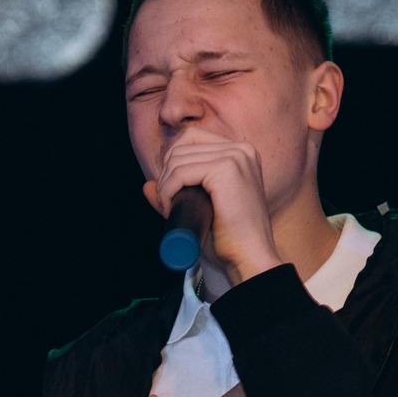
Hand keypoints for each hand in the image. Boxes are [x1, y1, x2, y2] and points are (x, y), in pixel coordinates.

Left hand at [142, 131, 283, 284]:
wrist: (250, 258)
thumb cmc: (230, 239)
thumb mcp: (203, 209)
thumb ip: (177, 194)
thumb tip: (146, 186)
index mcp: (242, 153)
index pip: (193, 138)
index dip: (173, 162)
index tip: (170, 191)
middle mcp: (242, 149)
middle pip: (183, 145)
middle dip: (166, 173)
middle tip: (168, 203)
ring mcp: (236, 157)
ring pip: (178, 159)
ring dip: (165, 185)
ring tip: (169, 209)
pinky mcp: (226, 169)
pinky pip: (180, 173)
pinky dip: (167, 191)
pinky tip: (170, 208)